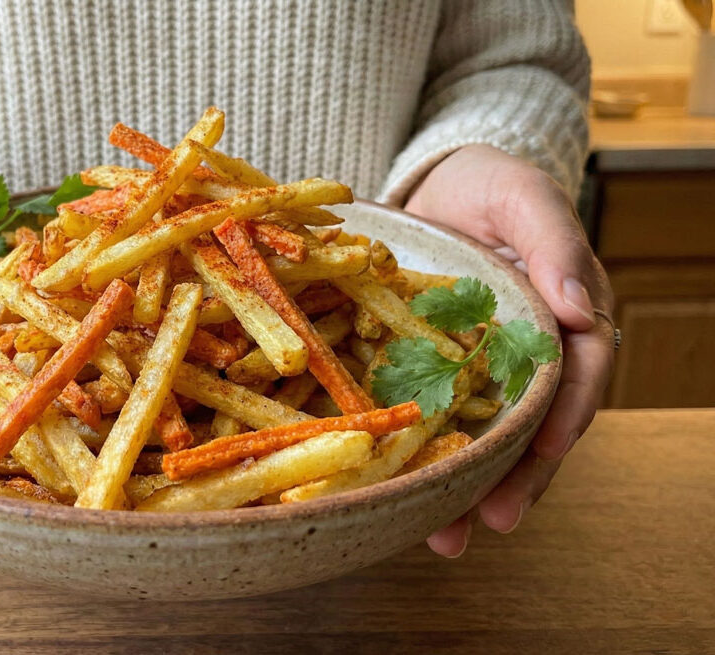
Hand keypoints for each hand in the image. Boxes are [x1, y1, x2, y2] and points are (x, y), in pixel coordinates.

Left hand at [402, 145, 614, 556]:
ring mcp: (479, 371)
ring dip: (469, 489)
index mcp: (562, 317)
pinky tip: (404, 500)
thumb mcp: (522, 196)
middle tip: (490, 521)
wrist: (431, 189)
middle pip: (532, 426)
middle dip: (517, 478)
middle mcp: (526, 355)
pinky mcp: (434, 376)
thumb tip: (583, 308)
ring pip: (485, 438)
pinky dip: (424, 460)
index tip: (543, 452)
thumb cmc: (487, 185)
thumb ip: (554, 243)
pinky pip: (434, 423)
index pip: (577, 375)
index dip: (564, 416)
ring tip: (445, 538)